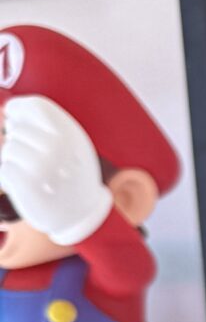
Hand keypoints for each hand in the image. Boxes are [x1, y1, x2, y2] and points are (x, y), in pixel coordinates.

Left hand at [0, 96, 109, 246]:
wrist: (82, 215)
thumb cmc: (72, 176)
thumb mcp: (73, 144)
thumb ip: (48, 123)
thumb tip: (9, 109)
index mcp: (70, 133)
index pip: (33, 106)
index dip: (18, 110)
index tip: (14, 119)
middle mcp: (56, 147)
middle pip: (17, 130)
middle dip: (19, 142)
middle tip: (33, 160)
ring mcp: (41, 166)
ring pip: (8, 150)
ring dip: (14, 162)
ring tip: (31, 174)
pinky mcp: (27, 185)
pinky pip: (4, 169)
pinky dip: (9, 178)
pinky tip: (25, 186)